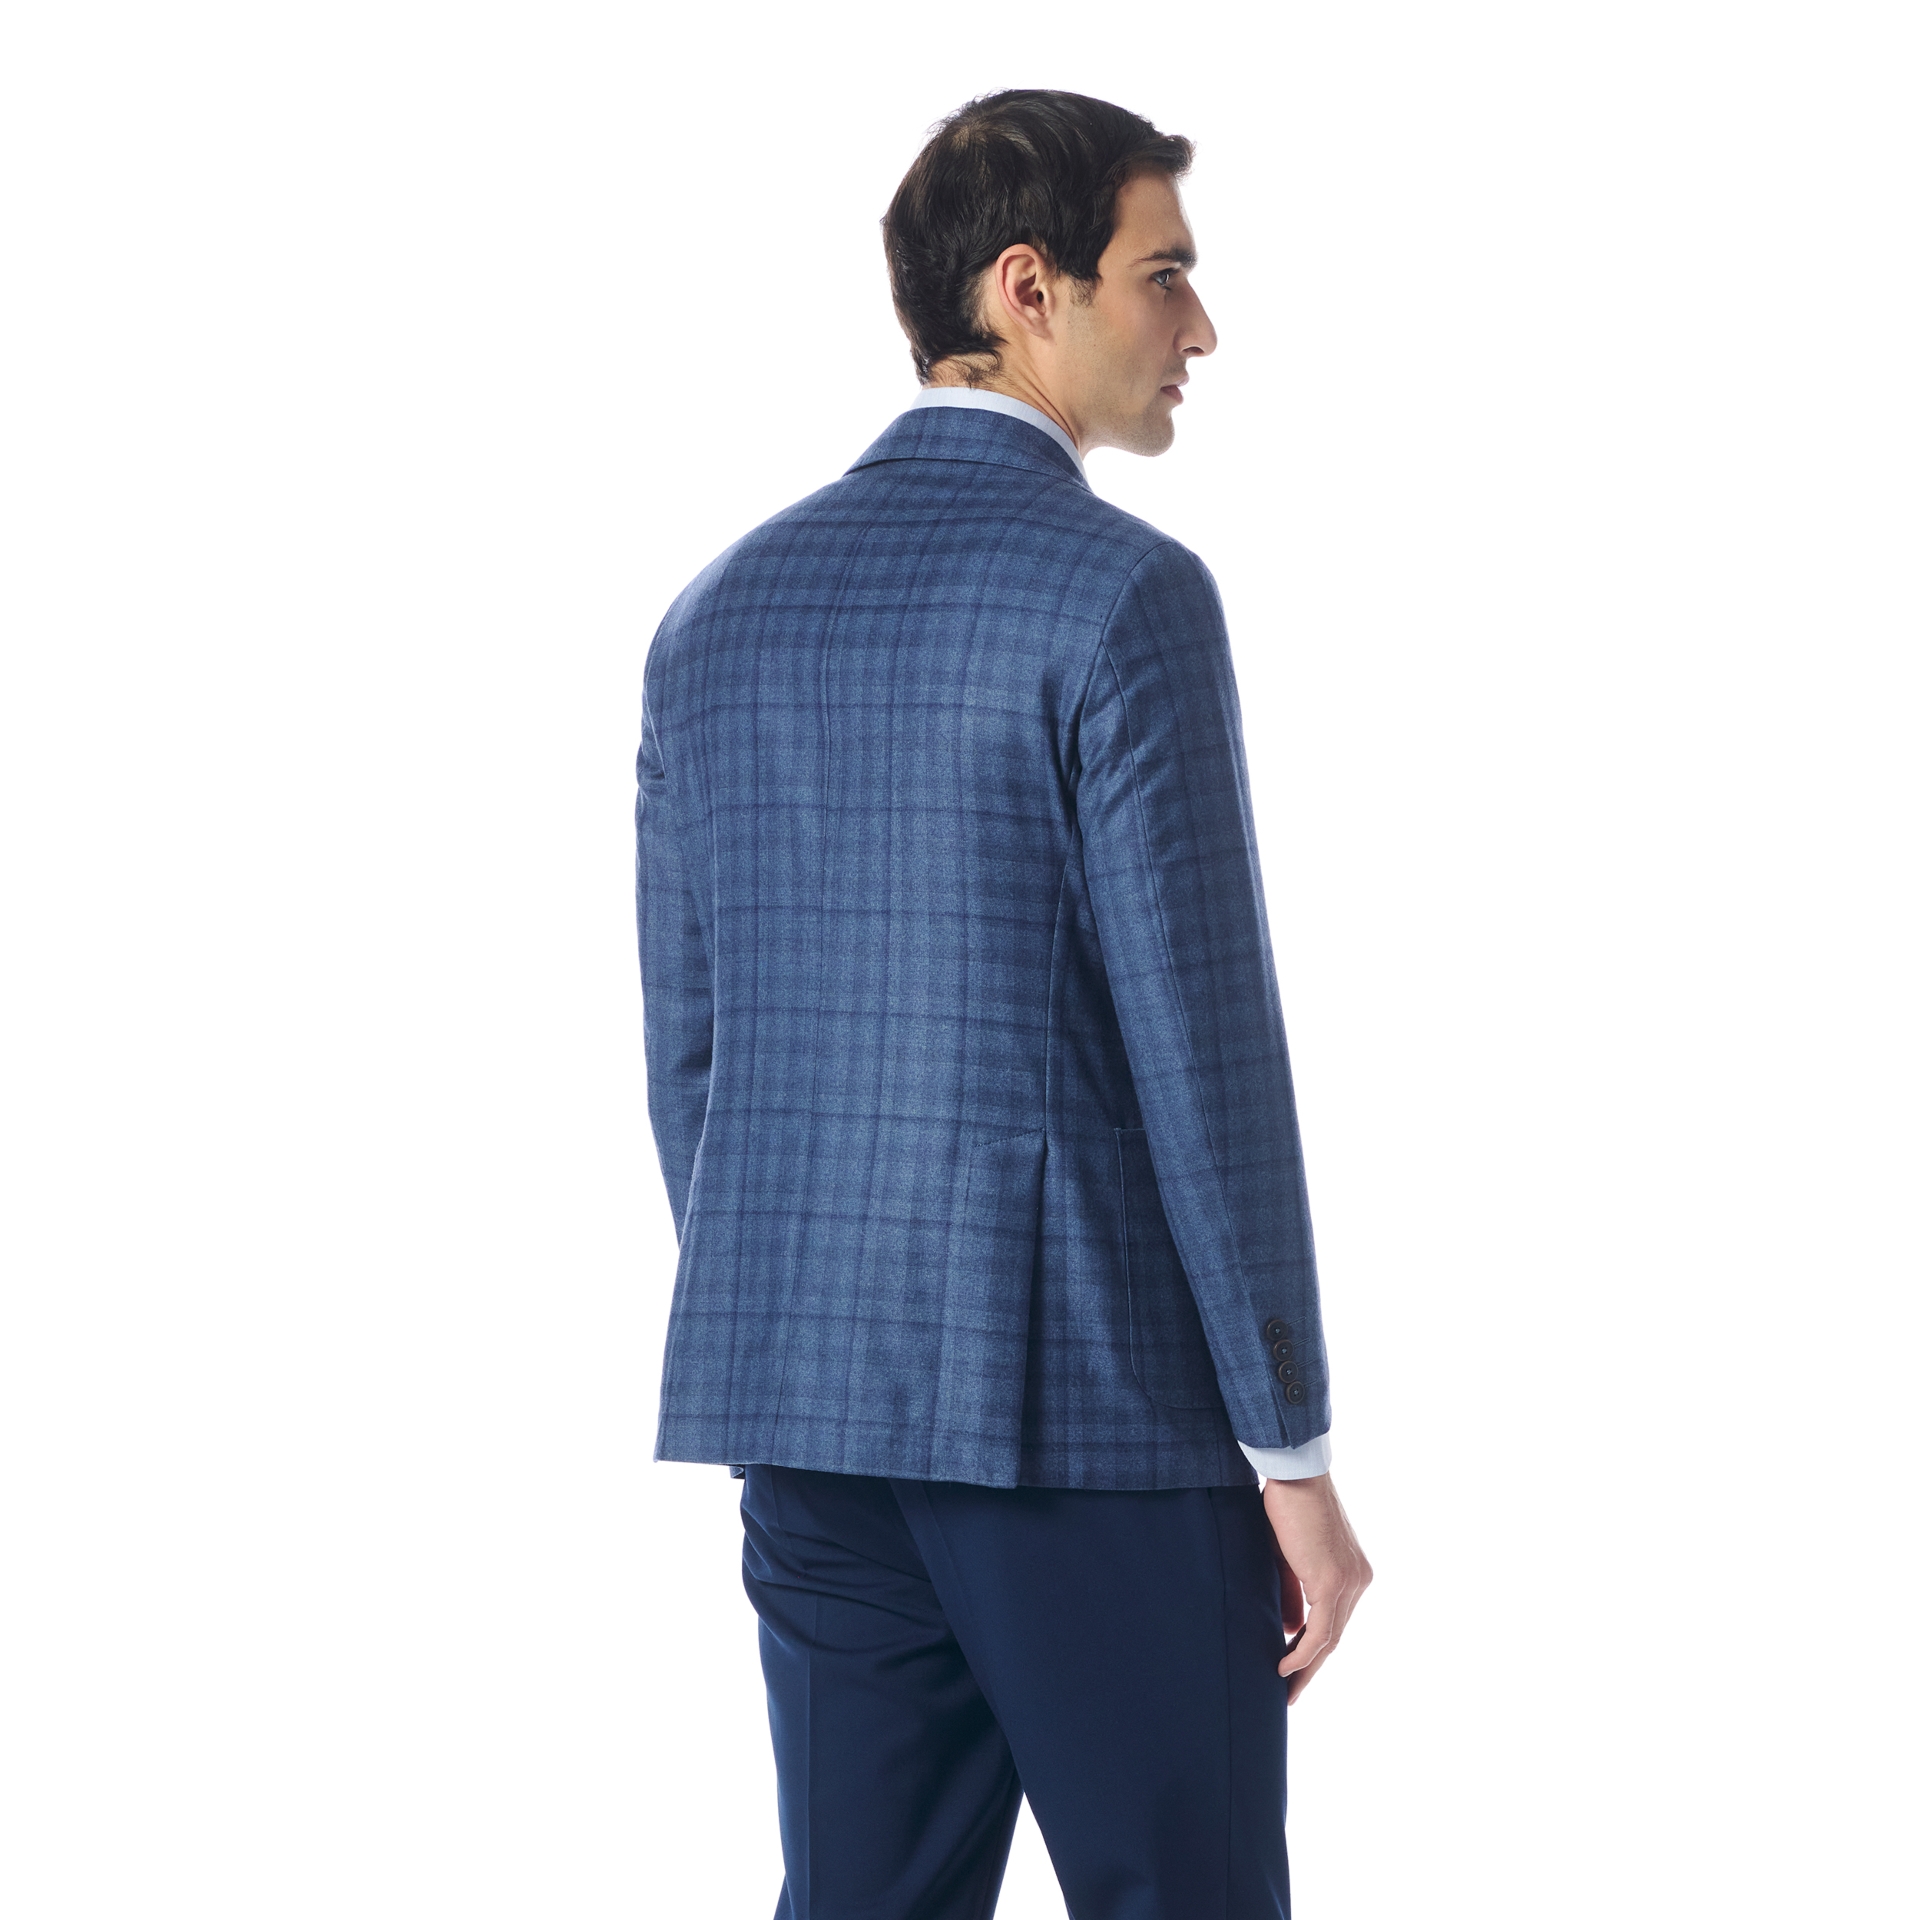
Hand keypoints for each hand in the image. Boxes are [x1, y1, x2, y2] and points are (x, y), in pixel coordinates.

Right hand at [1261, 1472, 1371, 1703]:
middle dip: (1312, 1668)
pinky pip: (1320, 1631)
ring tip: (1286, 1690)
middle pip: (1336, 1636)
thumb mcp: (1288, 1557)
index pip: (1336, 1622)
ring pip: (1329, 1639)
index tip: (1294, 1670)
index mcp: (1353, 1573)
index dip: (1315, 1650)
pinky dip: (1303, 1653)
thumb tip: (1291, 1630)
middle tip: (1291, 1693)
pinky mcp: (1331, 1582)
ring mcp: (1349, 1582)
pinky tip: (1285, 1668)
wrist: (1294, 1474)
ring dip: (1306, 1668)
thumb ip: (1293, 1593)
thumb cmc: (1288, 1506)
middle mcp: (1358, 1581)